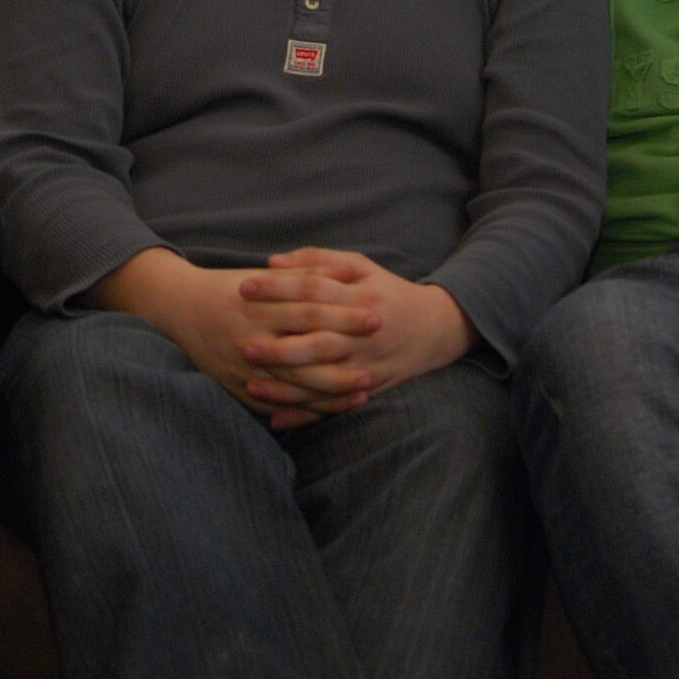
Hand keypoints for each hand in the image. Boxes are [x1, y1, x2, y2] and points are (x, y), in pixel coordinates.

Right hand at [91, 248, 376, 426]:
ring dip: (330, 391)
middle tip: (376, 362)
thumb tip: (347, 275)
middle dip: (343, 357)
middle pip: (305, 350)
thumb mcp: (265, 277)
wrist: (179, 309)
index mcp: (261, 305)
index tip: (375, 317)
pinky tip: (330, 410)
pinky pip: (276, 404)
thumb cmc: (230, 288)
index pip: (311, 310)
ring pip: (293, 384)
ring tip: (362, 391)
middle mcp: (252, 337)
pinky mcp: (237, 388)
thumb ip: (305, 274)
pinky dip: (303, 409)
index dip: (344, 315)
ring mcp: (243, 367)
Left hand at [237, 249, 475, 426]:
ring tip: (250, 382)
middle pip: (318, 340)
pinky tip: (276, 417)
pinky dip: (305, 413)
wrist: (435, 327)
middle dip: (279, 345)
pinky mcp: (368, 389)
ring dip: (286, 385)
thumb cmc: (387, 291)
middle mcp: (364, 334)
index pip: (312, 290)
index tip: (244, 287)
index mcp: (360, 297)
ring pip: (322, 379)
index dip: (278, 288)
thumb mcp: (360, 266)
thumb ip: (317, 261)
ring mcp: (366, 365)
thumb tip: (272, 262)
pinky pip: (333, 405)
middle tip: (243, 344)